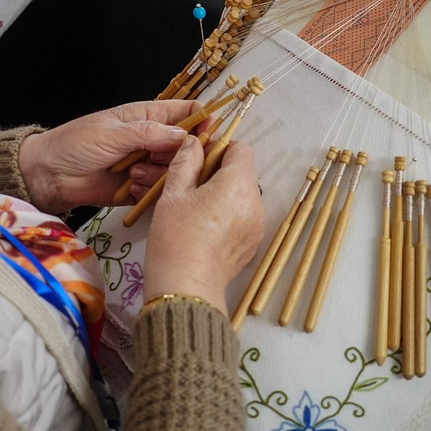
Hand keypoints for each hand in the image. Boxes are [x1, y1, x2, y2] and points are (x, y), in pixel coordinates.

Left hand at [18, 99, 197, 214]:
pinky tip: (130, 189)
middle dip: (180, 156)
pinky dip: (148, 193)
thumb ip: (149, 133)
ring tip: (133, 176)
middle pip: (188, 146)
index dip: (203, 120)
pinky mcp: (139, 190)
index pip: (187, 112)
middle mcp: (152, 141)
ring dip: (159, 176)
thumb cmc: (74, 144)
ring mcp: (147, 166)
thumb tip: (183, 134)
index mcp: (147, 117)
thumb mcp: (112, 133)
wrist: (48, 175)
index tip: (210, 133)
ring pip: (176, 172)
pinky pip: (159, 193)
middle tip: (161, 161)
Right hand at [142, 138, 264, 314]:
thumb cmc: (176, 238)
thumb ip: (186, 161)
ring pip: (243, 196)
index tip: (199, 161)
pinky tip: (206, 229)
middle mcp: (256, 203)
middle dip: (220, 174)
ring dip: (224, 195)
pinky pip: (245, 218)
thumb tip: (193, 143)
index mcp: (238, 185)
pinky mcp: (253, 244)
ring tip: (197, 210)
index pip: (241, 149)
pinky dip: (229, 216)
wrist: (185, 287)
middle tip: (192, 187)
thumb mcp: (173, 193)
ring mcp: (257, 226)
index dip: (220, 149)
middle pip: (243, 174)